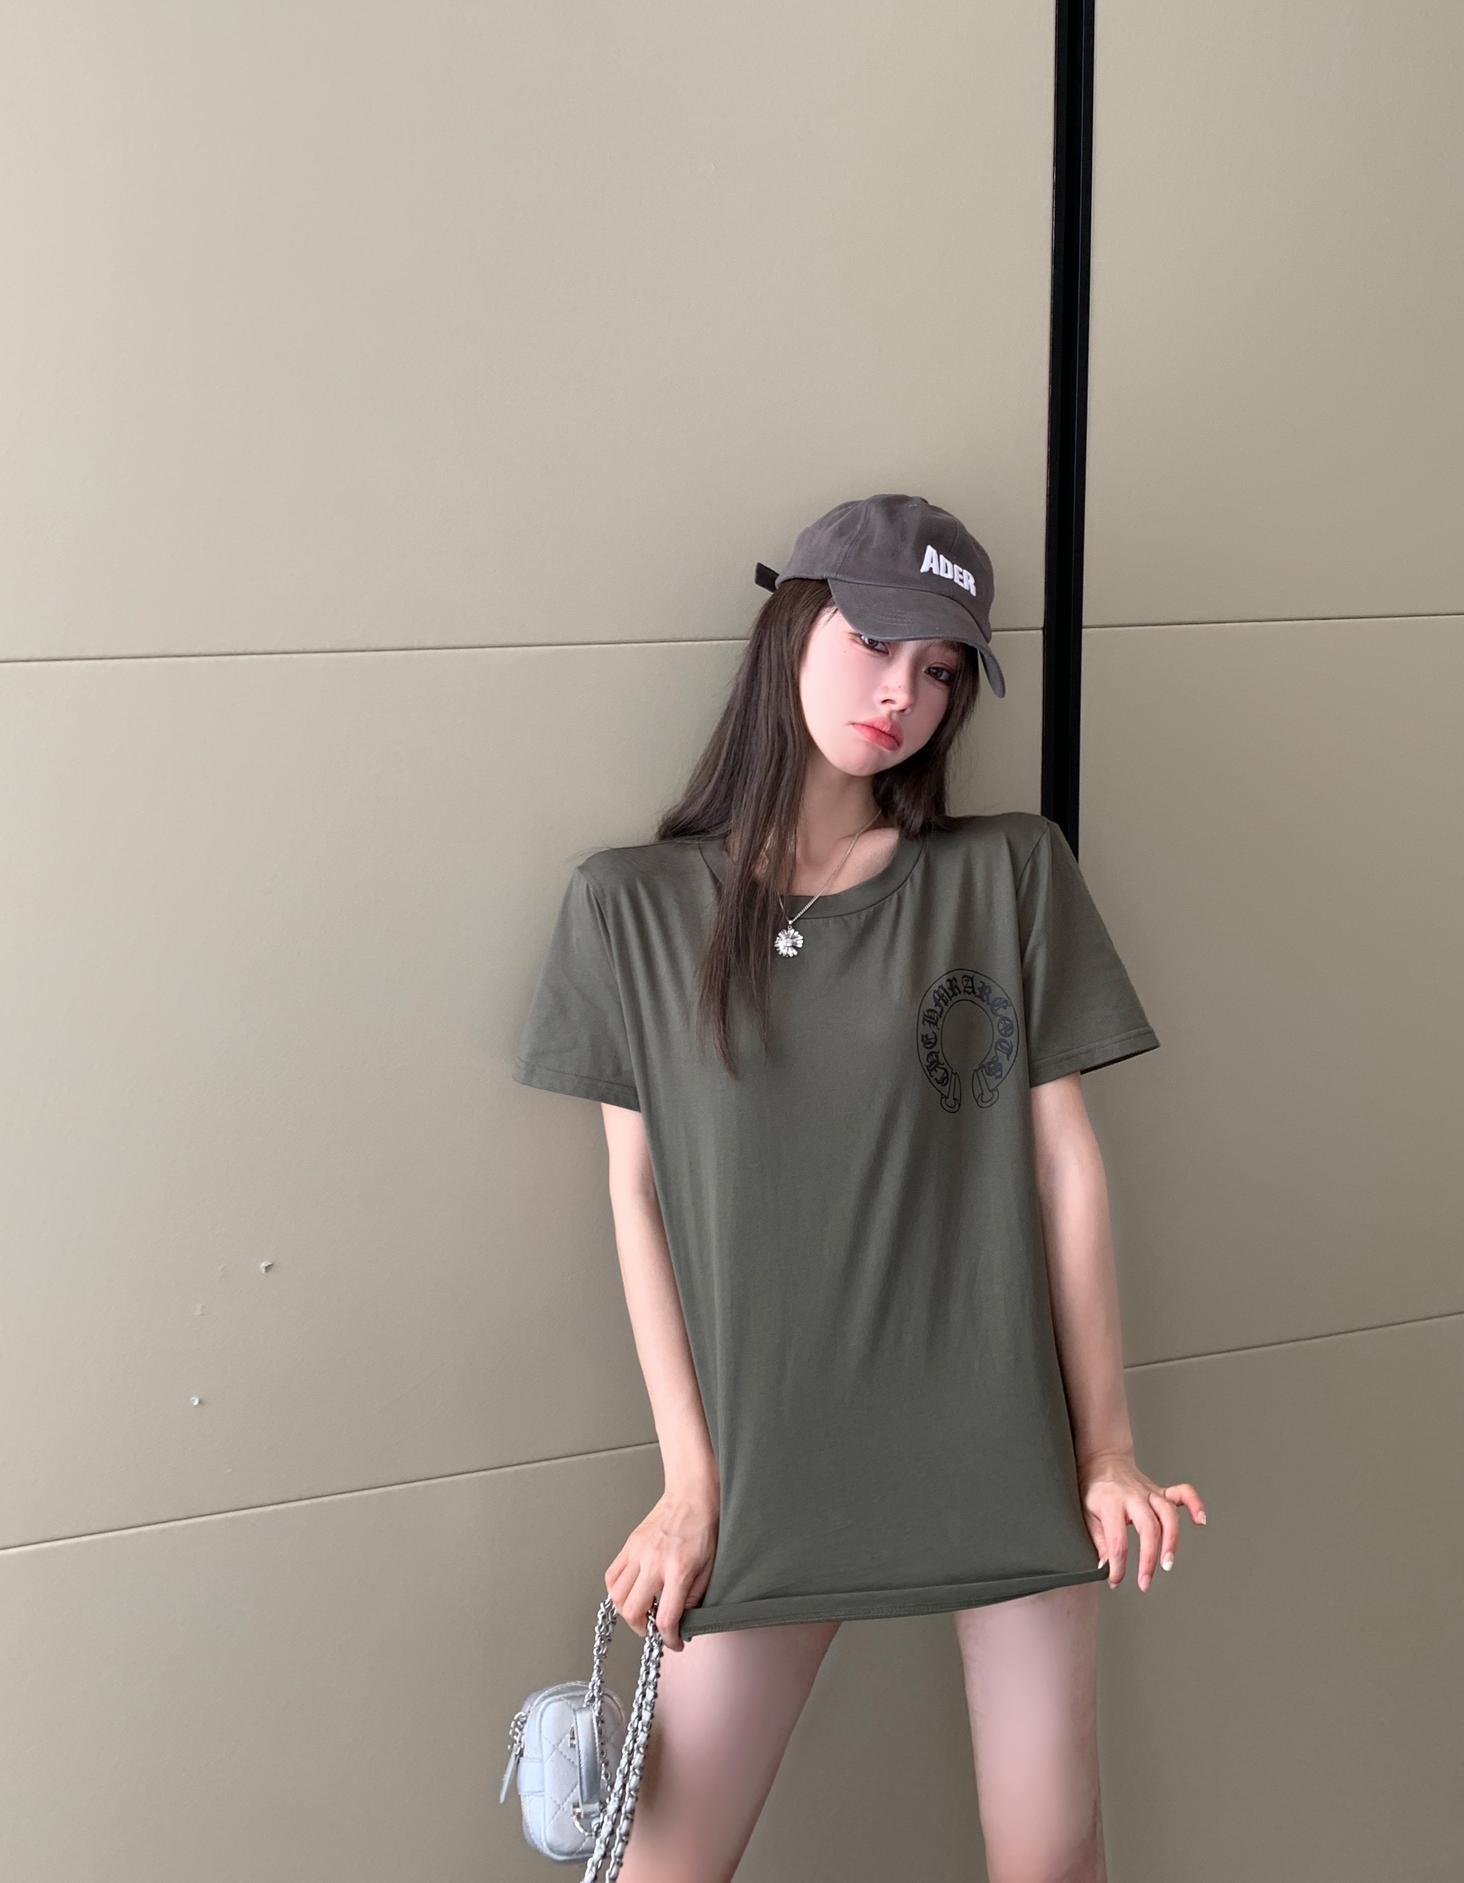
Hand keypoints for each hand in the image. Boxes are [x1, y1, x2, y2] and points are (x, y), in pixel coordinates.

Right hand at [605, 1484, 719, 1651]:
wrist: (692, 1496)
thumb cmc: (704, 1528)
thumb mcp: (709, 1569)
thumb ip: (693, 1598)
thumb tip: (680, 1620)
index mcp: (678, 1570)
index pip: (665, 1618)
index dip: (669, 1639)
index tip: (674, 1643)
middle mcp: (654, 1562)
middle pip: (633, 1611)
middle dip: (643, 1629)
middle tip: (654, 1628)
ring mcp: (638, 1552)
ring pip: (617, 1596)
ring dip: (627, 1612)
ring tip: (643, 1611)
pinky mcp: (629, 1544)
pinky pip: (611, 1576)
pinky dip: (616, 1591)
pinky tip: (630, 1592)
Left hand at [1077, 1448, 1206, 1590]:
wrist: (1102, 1461)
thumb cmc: (1094, 1490)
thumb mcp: (1086, 1513)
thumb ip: (1097, 1540)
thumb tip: (1104, 1567)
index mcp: (1110, 1502)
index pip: (1117, 1540)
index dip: (1118, 1566)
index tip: (1115, 1580)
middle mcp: (1133, 1496)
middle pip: (1148, 1527)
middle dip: (1149, 1558)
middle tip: (1145, 1582)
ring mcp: (1149, 1493)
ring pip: (1168, 1514)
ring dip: (1172, 1540)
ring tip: (1168, 1563)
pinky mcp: (1161, 1491)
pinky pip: (1183, 1493)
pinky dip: (1195, 1504)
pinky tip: (1201, 1520)